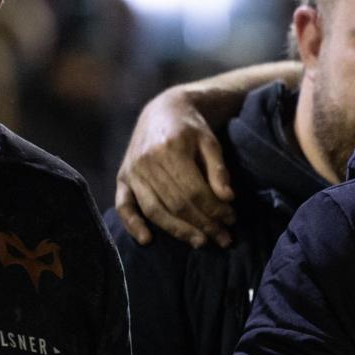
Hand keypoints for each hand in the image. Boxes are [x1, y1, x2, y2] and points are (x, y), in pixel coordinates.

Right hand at [115, 86, 234, 247]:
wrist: (163, 111)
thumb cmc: (192, 128)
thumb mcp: (211, 142)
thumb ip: (218, 169)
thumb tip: (227, 199)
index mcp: (170, 149)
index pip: (194, 191)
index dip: (214, 210)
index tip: (231, 220)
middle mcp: (147, 161)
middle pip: (176, 204)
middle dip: (203, 224)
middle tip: (223, 238)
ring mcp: (132, 171)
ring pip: (154, 210)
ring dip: (178, 230)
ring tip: (201, 242)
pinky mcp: (123, 177)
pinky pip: (123, 205)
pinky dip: (132, 224)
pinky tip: (147, 240)